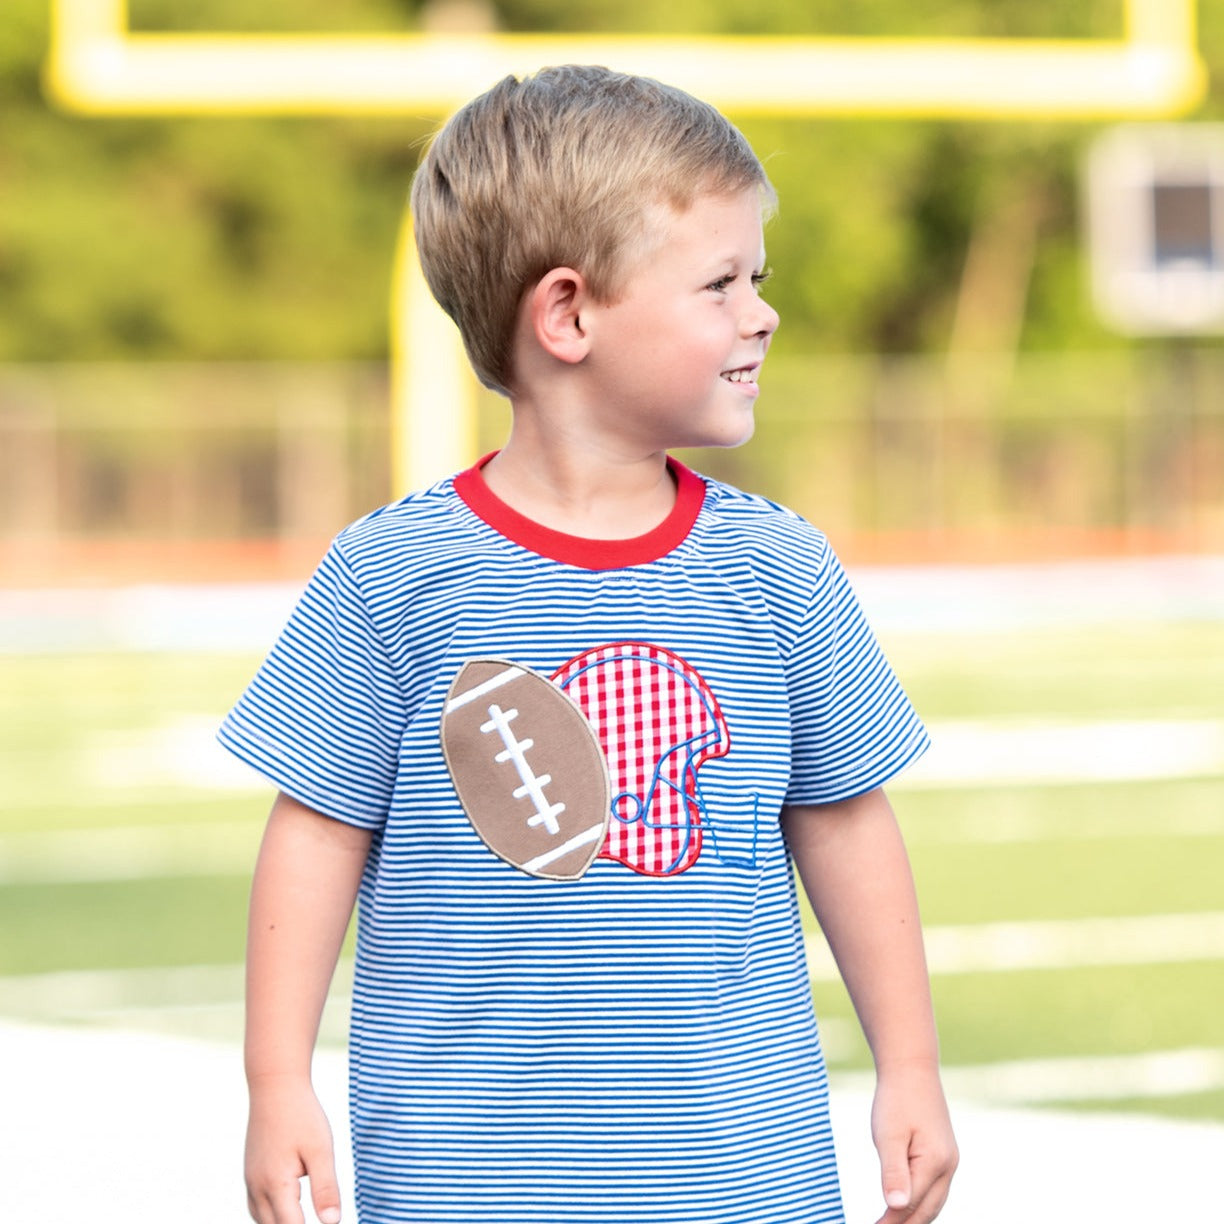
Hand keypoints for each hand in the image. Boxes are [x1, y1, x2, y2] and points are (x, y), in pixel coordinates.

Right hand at [245, 1075, 342, 1223]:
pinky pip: (256, 1207)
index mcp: (276, 1185)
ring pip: (262, 1220)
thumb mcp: (321, 1149)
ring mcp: (250, 1181)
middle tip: (321, 1219)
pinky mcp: (251, 1172)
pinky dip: (270, 1216)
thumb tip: (332, 1223)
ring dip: (281, 1223)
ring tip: (301, 1216)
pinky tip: (286, 1211)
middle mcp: (258, 1188)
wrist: (275, 1085)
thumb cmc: (301, 1115)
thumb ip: (325, 1188)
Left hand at [870, 1060, 957, 1223]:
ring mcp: (949, 1161)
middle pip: (927, 1211)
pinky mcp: (943, 1155)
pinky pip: (933, 1189)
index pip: (911, 1206)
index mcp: (935, 1163)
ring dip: (913, 1217)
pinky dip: (919, 1203)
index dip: (891, 1223)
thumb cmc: (896, 1099)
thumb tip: (895, 1208)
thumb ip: (893, 1172)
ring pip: (933, 1203)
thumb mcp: (888, 1134)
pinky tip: (904, 1206)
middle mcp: (948, 1166)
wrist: (912, 1068)